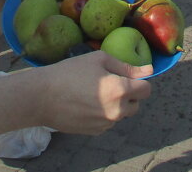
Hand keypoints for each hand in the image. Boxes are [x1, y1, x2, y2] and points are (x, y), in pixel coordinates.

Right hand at [27, 52, 151, 134]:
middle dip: (129, 94)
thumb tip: (149, 71)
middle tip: (110, 83)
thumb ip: (126, 66)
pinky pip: (107, 121)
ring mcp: (105, 124)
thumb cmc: (71, 72)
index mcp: (120, 90)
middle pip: (136, 104)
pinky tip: (87, 103)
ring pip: (121, 114)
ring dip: (116, 104)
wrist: (42, 97)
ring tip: (94, 92)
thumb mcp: (99, 60)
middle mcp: (116, 111)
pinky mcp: (95, 131)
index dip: (140, 81)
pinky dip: (103, 113)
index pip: (146, 90)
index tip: (128, 76)